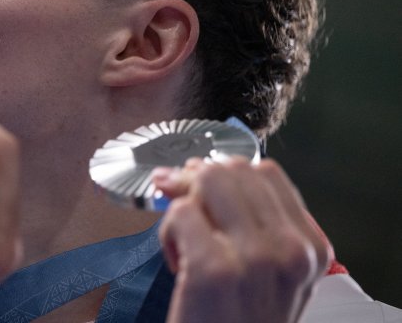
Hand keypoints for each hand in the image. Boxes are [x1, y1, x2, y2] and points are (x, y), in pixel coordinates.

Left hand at [153, 157, 328, 322]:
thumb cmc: (239, 320)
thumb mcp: (267, 270)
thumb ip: (247, 219)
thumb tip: (192, 168)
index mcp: (309, 246)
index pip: (264, 172)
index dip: (224, 175)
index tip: (202, 193)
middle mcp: (289, 249)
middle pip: (230, 170)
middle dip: (197, 184)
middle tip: (186, 217)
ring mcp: (254, 257)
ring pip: (205, 180)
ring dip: (184, 206)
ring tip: (186, 244)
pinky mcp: (214, 269)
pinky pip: (179, 212)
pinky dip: (167, 233)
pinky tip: (177, 263)